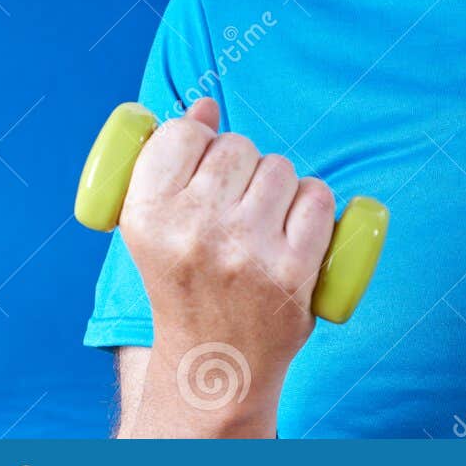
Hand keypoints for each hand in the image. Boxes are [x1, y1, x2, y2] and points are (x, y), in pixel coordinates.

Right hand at [118, 98, 334, 429]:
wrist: (215, 361)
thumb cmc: (185, 281)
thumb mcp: (156, 227)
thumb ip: (172, 161)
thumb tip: (206, 104)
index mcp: (146, 216)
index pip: (183, 133)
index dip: (198, 141)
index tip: (198, 169)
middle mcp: (195, 231)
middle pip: (237, 146)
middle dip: (240, 165)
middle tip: (233, 205)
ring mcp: (248, 251)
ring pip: (280, 167)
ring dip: (278, 184)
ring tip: (261, 221)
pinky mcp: (295, 270)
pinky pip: (318, 196)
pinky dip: (313, 204)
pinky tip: (295, 228)